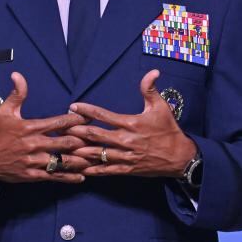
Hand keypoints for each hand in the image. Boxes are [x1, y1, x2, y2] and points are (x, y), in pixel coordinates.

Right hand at [0, 72, 88, 184]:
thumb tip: (18, 74)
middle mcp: (34, 145)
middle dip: (82, 141)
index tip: (87, 117)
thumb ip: (16, 94)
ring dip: (80, 160)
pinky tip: (82, 176)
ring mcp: (34, 162)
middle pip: (65, 143)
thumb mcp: (4, 111)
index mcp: (30, 128)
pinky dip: (69, 177)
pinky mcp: (32, 176)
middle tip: (96, 139)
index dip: (74, 120)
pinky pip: (54, 176)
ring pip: (62, 161)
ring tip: (95, 158)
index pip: (57, 122)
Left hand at [67, 70, 197, 177]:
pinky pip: (106, 170)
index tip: (73, 106)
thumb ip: (150, 89)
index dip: (87, 110)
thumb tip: (152, 71)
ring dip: (80, 150)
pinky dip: (92, 169)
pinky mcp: (127, 169)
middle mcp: (126, 140)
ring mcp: (125, 157)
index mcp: (131, 123)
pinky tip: (79, 168)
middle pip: (95, 135)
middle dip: (77, 131)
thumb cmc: (169, 130)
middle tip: (61, 128)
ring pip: (97, 154)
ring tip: (64, 148)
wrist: (180, 157)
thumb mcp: (161, 107)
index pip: (104, 115)